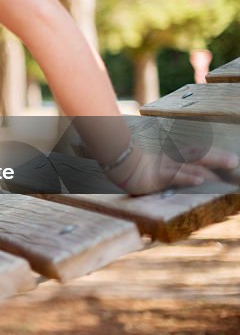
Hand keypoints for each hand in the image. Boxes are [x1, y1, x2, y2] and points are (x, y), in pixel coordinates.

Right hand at [114, 145, 238, 194]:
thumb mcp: (139, 161)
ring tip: (228, 171)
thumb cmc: (121, 159)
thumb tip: (157, 161)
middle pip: (198, 156)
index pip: (194, 153)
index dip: (212, 154)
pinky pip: (175, 176)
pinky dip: (188, 177)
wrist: (107, 160)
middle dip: (218, 158)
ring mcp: (162, 168)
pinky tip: (200, 180)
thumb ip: (149, 161)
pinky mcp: (155, 177)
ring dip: (210, 169)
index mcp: (167, 156)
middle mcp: (168, 160)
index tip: (229, 159)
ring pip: (191, 166)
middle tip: (235, 161)